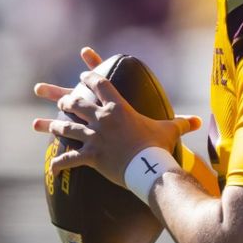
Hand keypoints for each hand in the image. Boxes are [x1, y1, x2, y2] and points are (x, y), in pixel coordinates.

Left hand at [32, 46, 200, 186]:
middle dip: (60, 97)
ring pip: (66, 128)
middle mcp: (102, 119)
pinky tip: (52, 168)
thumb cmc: (159, 146)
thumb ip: (181, 123)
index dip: (89, 77)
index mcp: (118, 107)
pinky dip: (60, 164)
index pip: (100, 84)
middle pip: (75, 103)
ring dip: (53, 126)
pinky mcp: (90, 156)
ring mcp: (94, 137)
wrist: (149, 166)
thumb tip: (198, 121)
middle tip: (50, 94)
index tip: (82, 74)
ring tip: (43, 124)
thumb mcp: (169, 130)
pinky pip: (69, 159)